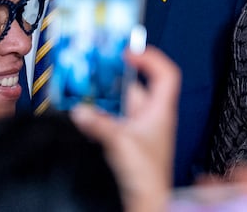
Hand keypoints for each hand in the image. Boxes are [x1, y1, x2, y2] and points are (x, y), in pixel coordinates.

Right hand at [70, 47, 179, 211]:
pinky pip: (111, 118)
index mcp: (161, 110)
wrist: (145, 201)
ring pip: (120, 102)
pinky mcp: (127, 140)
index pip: (165, 73)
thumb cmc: (147, 176)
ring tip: (85, 86)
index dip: (150, 58)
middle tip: (97, 66)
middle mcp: (152, 116)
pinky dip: (98, 114)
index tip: (130, 51)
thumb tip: (81, 110)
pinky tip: (84, 113)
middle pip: (135, 85)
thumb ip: (100, 124)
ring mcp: (139, 128)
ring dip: (103, 96)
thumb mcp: (122, 142)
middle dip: (115, 76)